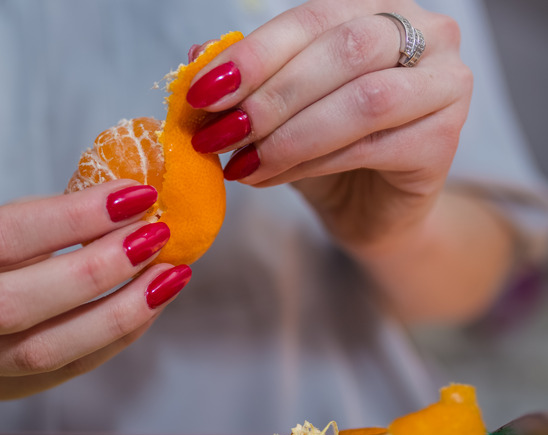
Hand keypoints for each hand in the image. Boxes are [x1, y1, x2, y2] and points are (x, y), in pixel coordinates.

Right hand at [0, 180, 189, 399]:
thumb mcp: (1, 216)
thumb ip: (56, 215)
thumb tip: (137, 204)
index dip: (72, 218)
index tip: (133, 196)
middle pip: (11, 304)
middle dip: (95, 271)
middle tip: (152, 238)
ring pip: (40, 352)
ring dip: (116, 312)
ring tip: (166, 276)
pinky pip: (64, 371)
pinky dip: (116, 337)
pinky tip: (149, 305)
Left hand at [187, 0, 471, 252]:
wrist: (369, 206)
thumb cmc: (324, 144)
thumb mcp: (279, 106)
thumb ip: (248, 78)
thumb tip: (198, 57)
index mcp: (377, 7)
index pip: (311, 18)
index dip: (253, 55)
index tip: (202, 92)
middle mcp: (425, 33)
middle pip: (343, 51)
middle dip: (270, 96)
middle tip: (219, 133)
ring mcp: (446, 84)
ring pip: (363, 101)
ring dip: (288, 135)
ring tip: (241, 162)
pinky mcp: (444, 140)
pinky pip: (371, 146)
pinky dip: (310, 163)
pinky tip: (269, 177)